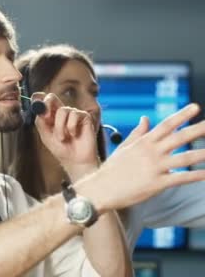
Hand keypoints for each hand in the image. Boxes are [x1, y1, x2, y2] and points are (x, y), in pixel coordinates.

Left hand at [33, 92, 98, 179]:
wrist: (75, 160)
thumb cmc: (61, 149)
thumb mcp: (46, 136)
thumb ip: (41, 123)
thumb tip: (39, 110)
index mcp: (50, 116)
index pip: (43, 101)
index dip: (38, 100)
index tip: (36, 106)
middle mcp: (61, 112)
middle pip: (52, 97)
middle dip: (47, 104)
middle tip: (46, 117)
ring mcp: (73, 113)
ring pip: (63, 110)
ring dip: (60, 126)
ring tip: (62, 138)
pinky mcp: (84, 117)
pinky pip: (75, 114)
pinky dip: (71, 126)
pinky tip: (74, 134)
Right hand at [77, 103, 204, 212]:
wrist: (101, 189)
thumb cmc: (112, 168)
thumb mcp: (124, 147)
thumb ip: (138, 132)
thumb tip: (145, 118)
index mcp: (144, 142)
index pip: (166, 125)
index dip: (182, 115)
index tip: (195, 107)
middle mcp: (151, 152)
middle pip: (180, 137)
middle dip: (198, 129)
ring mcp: (155, 167)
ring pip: (185, 158)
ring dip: (203, 153)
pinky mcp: (157, 184)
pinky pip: (181, 178)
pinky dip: (196, 176)